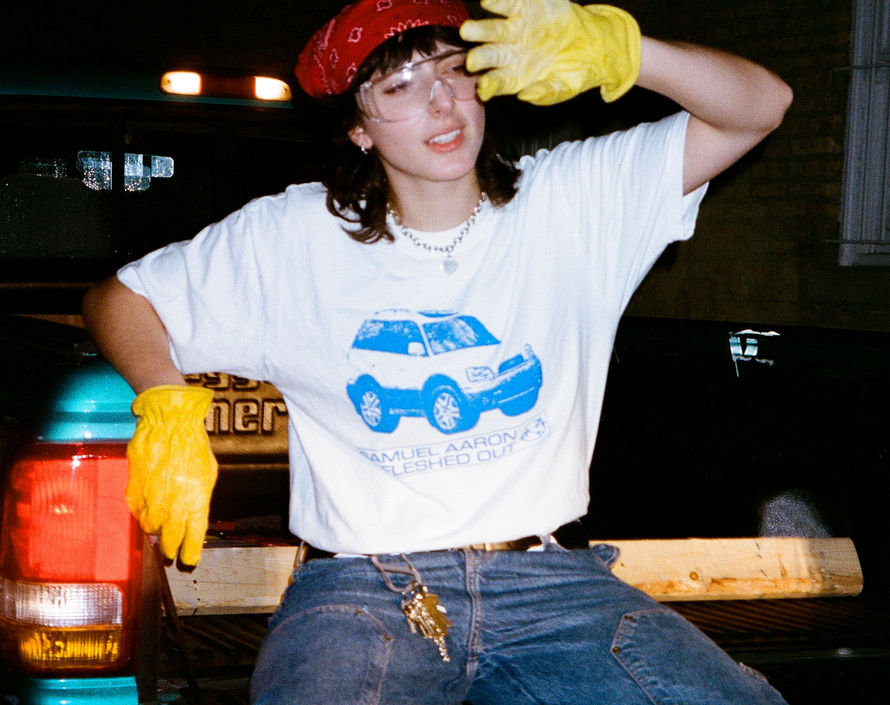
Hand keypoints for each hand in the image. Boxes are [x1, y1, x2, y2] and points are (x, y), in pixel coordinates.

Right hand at [127, 384, 216, 564]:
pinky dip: (141, 514)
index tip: (188, 561)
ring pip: (150, 528)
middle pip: (170, 540)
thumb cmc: (193, 446)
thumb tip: (193, 518)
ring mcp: (152, 499)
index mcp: (196, 500)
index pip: (193, 538)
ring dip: (155, 530)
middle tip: (171, 554)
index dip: (190, 554)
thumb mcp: (208, 474)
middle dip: (171, 550)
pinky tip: (148, 508)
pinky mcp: (134, 489)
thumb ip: (200, 499)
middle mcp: (173, 504)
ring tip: (159, 526)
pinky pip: (136, 512)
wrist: (169, 423)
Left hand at [460, 0, 640, 104]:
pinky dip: (500, 2)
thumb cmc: (574, 71)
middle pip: (490, 55)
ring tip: (468, 30)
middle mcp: (510, 53)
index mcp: (515, 76)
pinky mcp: (526, 7)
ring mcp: (516, 29)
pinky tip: (489, 1)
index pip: (498, 81)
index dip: (490, 85)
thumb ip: (545, 92)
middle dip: (479, 57)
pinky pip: (510, 3)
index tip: (484, 87)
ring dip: (481, 29)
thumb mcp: (565, 87)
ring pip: (494, 29)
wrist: (593, 43)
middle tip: (471, 61)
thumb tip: (525, 95)